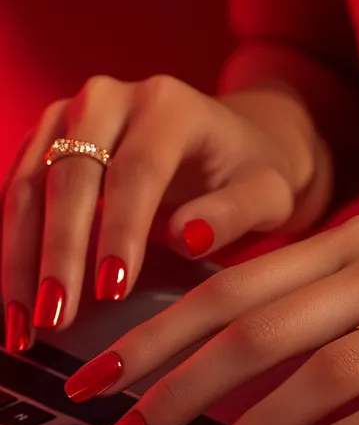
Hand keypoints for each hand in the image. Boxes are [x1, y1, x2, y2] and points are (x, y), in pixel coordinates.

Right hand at [1, 75, 326, 349]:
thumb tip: (187, 237)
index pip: (136, 172)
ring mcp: (69, 117)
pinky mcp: (45, 141)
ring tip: (20, 326)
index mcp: (168, 106)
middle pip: (69, 175)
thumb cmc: (250, 175)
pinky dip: (11, 249)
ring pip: (28, 183)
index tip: (110, 291)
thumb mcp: (267, 195)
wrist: (231, 143)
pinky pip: (16, 193)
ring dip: (19, 258)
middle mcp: (109, 98)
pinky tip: (13, 301)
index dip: (120, 233)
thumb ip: (234, 214)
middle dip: (58, 254)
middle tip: (54, 319)